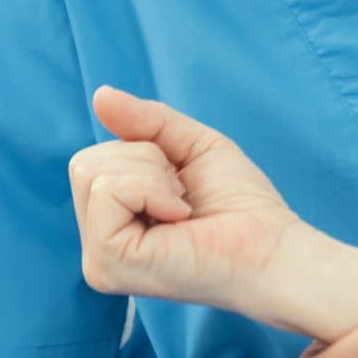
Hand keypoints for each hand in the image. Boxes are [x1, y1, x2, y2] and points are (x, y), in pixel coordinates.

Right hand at [68, 85, 302, 309]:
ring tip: (183, 207)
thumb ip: (146, 121)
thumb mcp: (191, 146)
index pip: (91, 159)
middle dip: (145, 160)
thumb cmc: (240, 204)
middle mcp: (98, 246)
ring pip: (92, 172)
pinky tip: (180, 217)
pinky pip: (107, 192)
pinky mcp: (109, 263)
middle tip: (184, 195)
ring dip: (152, 174)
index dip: (143, 152)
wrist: (272, 246)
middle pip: (85, 162)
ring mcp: (99, 260)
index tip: (182, 183)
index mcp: (112, 224)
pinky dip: (150, 189)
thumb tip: (100, 94)